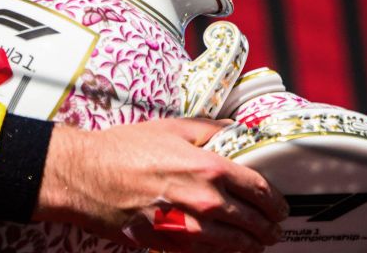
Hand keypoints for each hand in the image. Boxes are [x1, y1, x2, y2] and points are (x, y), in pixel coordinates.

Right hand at [35, 118, 286, 251]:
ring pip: (230, 243)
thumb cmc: (126, 147)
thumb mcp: (173, 127)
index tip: (281, 207)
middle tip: (274, 230)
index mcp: (208, 168)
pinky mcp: (166, 243)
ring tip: (257, 245)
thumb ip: (211, 129)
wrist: (86, 175)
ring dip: (249, 245)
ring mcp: (184, 226)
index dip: (275, 201)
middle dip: (266, 227)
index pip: (257, 189)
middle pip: (250, 221)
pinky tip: (225, 251)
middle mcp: (202, 200)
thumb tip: (238, 129)